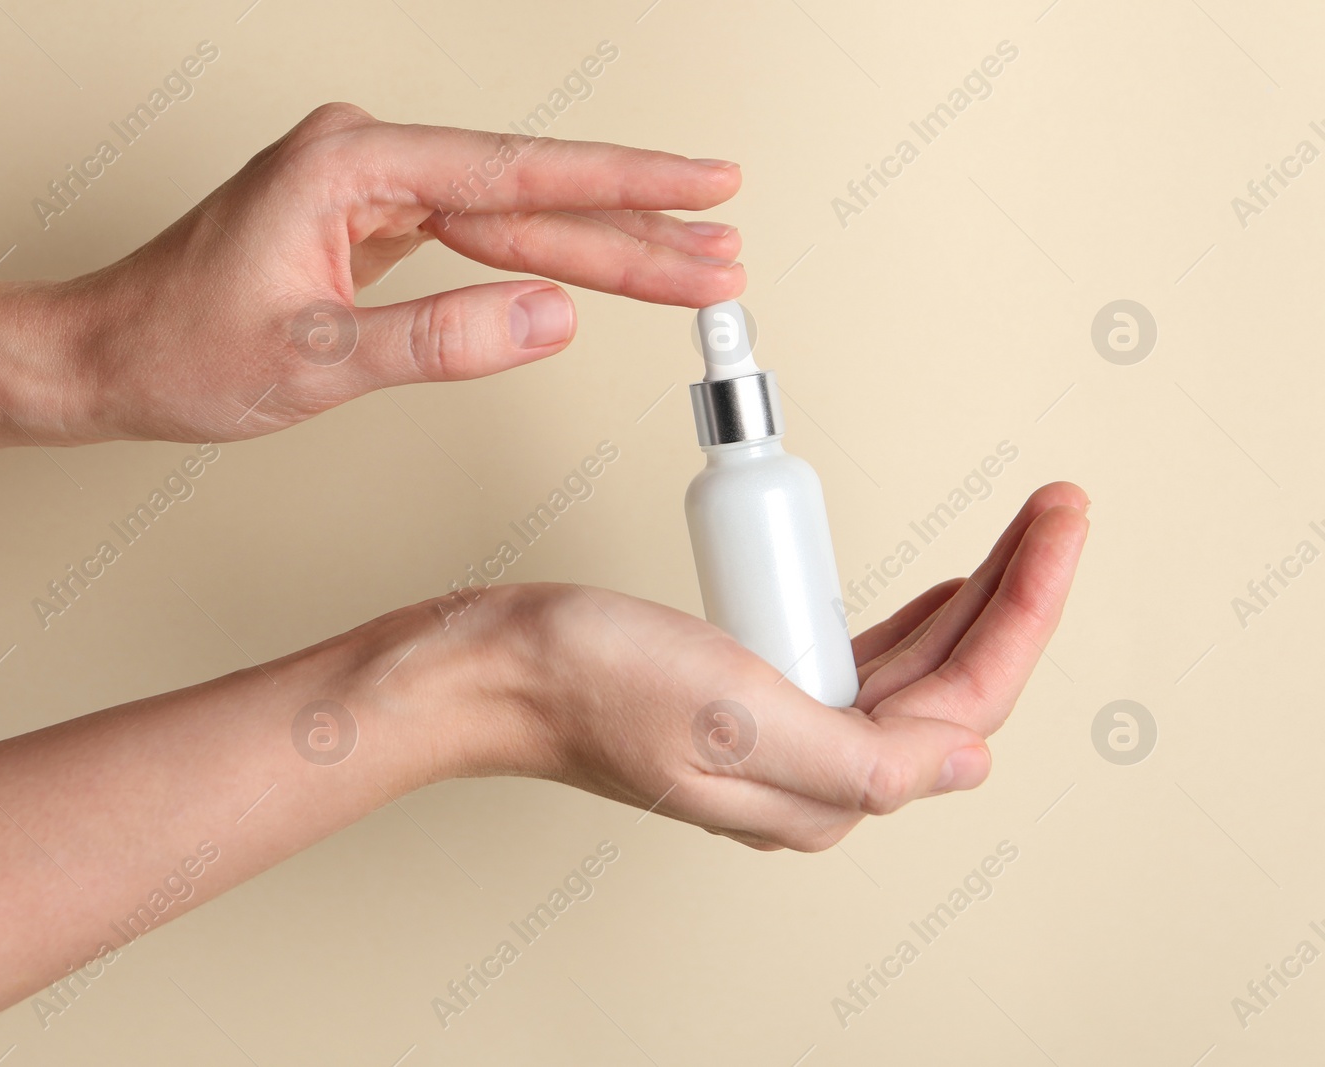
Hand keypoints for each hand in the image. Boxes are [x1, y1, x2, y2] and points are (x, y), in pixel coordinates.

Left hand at [62, 103, 745, 443]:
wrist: (106, 358)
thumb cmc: (179, 351)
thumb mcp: (316, 362)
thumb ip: (441, 339)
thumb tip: (551, 318)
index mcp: (350, 164)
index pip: (519, 174)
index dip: (625, 186)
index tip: (706, 190)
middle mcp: (365, 158)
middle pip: (530, 193)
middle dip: (634, 228)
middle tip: (723, 256)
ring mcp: (367, 188)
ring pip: (510, 215)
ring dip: (599, 246)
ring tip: (686, 269)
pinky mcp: (367, 223)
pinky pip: (476, 236)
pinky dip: (539, 259)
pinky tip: (592, 268)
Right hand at [467, 482, 1087, 850]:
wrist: (493, 666)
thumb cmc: (588, 681)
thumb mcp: (734, 713)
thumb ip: (861, 756)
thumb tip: (968, 762)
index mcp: (822, 789)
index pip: (964, 703)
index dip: (1026, 610)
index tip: (1057, 524)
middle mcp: (813, 772)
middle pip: (953, 684)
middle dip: (1015, 596)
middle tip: (1054, 511)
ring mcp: (785, 732)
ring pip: (916, 672)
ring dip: (974, 602)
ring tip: (1017, 536)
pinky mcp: (755, 694)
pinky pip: (863, 660)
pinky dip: (911, 617)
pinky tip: (933, 592)